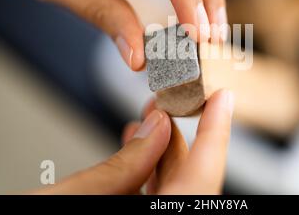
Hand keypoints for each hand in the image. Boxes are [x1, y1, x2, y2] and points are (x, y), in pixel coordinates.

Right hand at [33, 89, 233, 193]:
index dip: (216, 133)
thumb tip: (156, 128)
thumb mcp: (74, 199)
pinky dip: (144, 174)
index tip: (223, 100)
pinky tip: (133, 151)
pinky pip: (151, 199)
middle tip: (166, 105)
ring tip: (147, 121)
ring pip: (171, 190)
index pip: (203, 176)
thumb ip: (123, 166)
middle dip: (178, 138)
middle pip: (188, 181)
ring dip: (160, 154)